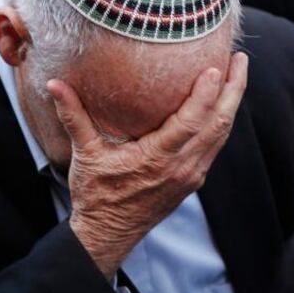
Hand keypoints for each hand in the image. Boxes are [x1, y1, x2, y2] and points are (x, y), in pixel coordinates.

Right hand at [47, 52, 248, 277]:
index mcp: (158, 159)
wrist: (107, 234)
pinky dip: (221, 122)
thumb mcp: (84, 154)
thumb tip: (54, 85)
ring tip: (236, 74)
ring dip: (231, 103)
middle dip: (233, 89)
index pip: (192, 120)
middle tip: (239, 58)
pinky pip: (214, 146)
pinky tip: (221, 104)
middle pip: (219, 123)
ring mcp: (191, 175)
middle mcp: (182, 167)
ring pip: (222, 135)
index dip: (207, 92)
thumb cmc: (96, 195)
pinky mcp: (193, 180)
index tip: (214, 65)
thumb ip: (73, 116)